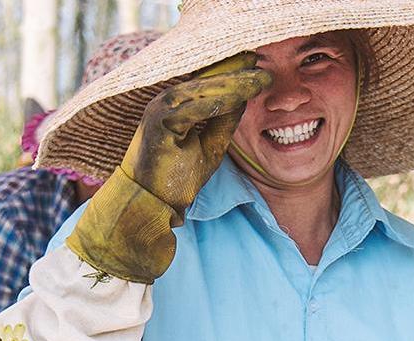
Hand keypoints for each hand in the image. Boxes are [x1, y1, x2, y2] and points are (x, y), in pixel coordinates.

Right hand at [67, 53, 270, 283]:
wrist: (150, 203)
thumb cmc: (175, 178)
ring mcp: (160, 110)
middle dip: (237, 74)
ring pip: (202, 92)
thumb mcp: (210, 146)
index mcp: (176, 105)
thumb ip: (224, 122)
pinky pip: (193, 110)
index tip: (258, 66)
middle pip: (207, 82)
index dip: (234, 73)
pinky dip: (216, 103)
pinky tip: (238, 97)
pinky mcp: (159, 123)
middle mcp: (166, 102)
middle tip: (263, 67)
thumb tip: (245, 99)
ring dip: (232, 84)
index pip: (209, 83)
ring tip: (258, 79)